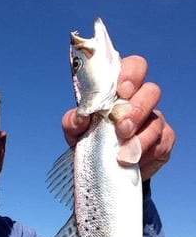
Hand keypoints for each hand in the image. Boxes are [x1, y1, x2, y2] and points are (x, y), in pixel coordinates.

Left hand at [61, 55, 174, 180]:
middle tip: (122, 127)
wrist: (100, 169)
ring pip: (157, 119)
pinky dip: (147, 152)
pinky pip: (163, 142)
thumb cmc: (89, 140)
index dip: (131, 74)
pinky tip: (133, 159)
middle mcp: (140, 100)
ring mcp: (154, 120)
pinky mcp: (163, 142)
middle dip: (137, 109)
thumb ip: (73, 120)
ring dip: (141, 136)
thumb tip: (81, 116)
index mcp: (119, 89)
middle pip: (152, 91)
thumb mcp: (74, 130)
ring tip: (123, 152)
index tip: (122, 90)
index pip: (134, 66)